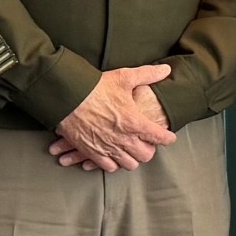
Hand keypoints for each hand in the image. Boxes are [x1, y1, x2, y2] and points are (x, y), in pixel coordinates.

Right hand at [49, 65, 176, 170]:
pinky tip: (114, 156)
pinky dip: (113, 163)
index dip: (168, 138)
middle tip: (147, 143)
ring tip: (132, 150)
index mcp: (135, 122)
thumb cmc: (95, 86)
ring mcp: (107, 147)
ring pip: (129, 164)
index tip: (169, 137)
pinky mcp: (92, 152)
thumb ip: (147, 74)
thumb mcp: (124, 77)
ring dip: (132, 158)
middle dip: (149, 149)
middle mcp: (124, 139)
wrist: (66, 96)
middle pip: (146, 155)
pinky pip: (109, 167)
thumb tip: (166, 69)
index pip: (160, 137)